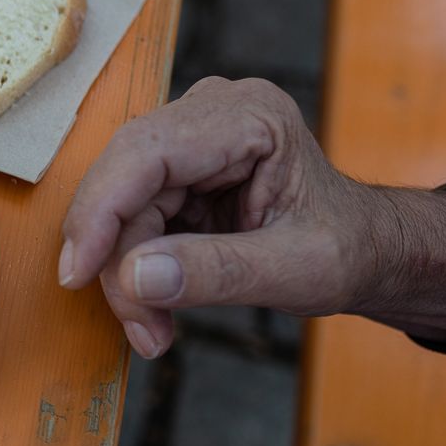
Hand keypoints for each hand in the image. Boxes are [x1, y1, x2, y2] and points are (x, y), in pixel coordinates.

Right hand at [57, 77, 370, 358]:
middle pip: (125, 182)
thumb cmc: (348, 249)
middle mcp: (209, 114)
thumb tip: (133, 276)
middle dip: (117, 258)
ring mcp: (187, 140)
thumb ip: (220, 272)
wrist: (366, 252)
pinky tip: (153, 308)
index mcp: (250, 117)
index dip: (103, 210)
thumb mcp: (298, 271)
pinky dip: (133, 270)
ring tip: (152, 331)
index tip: (79, 271)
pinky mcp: (174, 172)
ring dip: (123, 273)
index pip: (148, 152)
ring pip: (118, 205)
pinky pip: (128, 218)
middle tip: (137, 326)